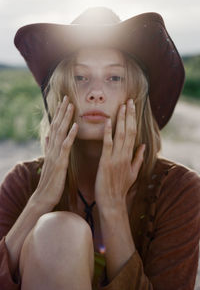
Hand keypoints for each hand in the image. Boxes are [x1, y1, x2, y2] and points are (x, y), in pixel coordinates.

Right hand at [31, 95, 77, 210]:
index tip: (64, 102)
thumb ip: (50, 148)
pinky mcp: (60, 163)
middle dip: (62, 111)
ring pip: (60, 132)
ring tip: (71, 105)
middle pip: (57, 126)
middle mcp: (52, 148)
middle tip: (67, 97)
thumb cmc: (51, 181)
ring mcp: (55, 155)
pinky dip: (70, 135)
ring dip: (65, 118)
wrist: (44, 197)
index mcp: (52, 148)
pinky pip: (65, 146)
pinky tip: (75, 126)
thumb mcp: (51, 161)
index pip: (56, 127)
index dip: (59, 114)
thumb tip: (49, 136)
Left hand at [95, 98, 144, 210]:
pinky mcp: (106, 163)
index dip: (132, 119)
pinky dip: (109, 133)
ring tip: (122, 106)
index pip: (133, 133)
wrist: (112, 202)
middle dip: (129, 115)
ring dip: (121, 120)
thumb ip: (138, 158)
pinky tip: (108, 121)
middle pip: (128, 131)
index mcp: (130, 156)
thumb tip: (142, 146)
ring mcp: (116, 158)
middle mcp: (124, 155)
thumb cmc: (120, 188)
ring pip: (120, 135)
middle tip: (129, 100)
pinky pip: (108, 145)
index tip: (132, 107)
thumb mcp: (133, 173)